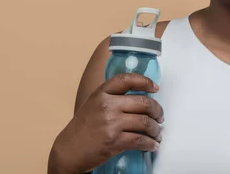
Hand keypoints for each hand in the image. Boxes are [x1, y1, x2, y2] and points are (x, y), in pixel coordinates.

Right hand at [48, 74, 163, 173]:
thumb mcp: (94, 104)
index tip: (155, 88)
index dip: (145, 81)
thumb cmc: (82, 128)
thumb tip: (138, 97)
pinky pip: (140, 140)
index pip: (127, 79)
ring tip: (157, 133)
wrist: (69, 150)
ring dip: (156, 129)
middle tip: (160, 116)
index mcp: (101, 93)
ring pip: (145, 122)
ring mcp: (111, 123)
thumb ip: (112, 97)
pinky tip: (152, 145)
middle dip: (157, 110)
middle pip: (143, 102)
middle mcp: (107, 105)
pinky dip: (150, 144)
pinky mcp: (115, 141)